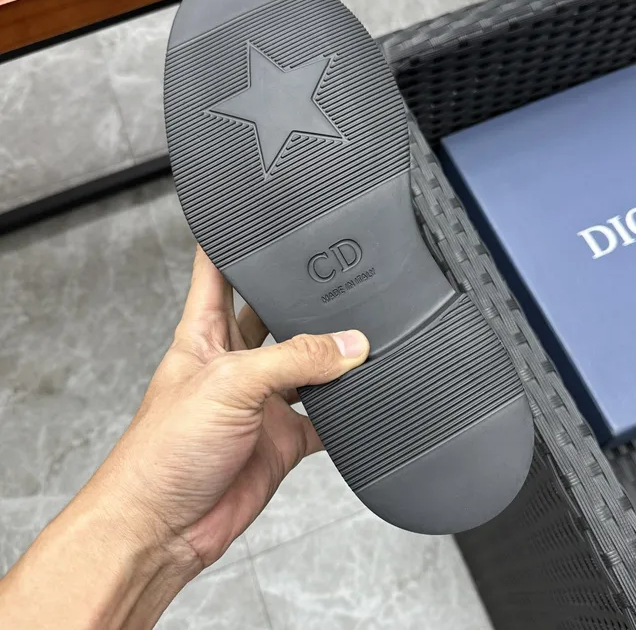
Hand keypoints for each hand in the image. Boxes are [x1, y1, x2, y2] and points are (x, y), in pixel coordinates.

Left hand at [95, 246, 369, 574]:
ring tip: (361, 340)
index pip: (218, 271)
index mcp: (205, 334)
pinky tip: (363, 397)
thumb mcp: (228, 385)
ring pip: (307, 364)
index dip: (235, 242)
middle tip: (336, 284)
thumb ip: (293, 360)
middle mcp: (235, 362)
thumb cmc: (161, 453)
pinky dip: (346, 411)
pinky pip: (325, 416)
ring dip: (332, 357)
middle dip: (301, 300)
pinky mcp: (282, 437)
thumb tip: (349, 346)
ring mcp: (261, 400)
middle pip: (274, 313)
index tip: (260, 218)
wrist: (163, 529)